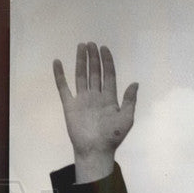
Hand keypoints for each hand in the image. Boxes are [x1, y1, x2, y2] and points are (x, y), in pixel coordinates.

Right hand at [53, 42, 137, 180]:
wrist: (95, 149)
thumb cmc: (113, 136)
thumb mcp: (127, 118)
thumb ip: (129, 100)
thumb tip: (135, 83)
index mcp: (110, 99)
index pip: (109, 76)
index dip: (108, 62)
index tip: (105, 49)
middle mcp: (96, 96)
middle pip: (95, 72)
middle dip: (94, 58)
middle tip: (91, 43)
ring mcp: (82, 99)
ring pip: (81, 75)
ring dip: (81, 61)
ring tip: (81, 47)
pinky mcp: (70, 104)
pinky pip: (63, 87)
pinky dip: (60, 75)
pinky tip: (58, 62)